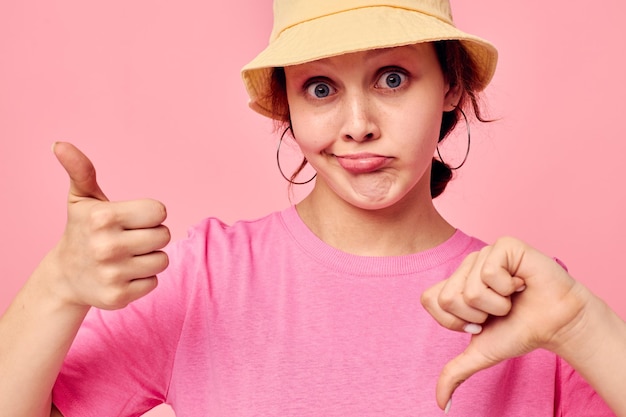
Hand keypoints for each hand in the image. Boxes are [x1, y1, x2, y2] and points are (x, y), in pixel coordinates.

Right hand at [47, 142, 169, 309]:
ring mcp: (112, 274)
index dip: (149, 215)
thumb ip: (81, 170)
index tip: (131, 219)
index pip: (160, 212)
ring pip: (162, 260)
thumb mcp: (82, 198)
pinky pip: (154, 282)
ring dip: (149, 258)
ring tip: (126, 256)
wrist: (65, 276)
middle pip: (164, 236)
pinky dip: (143, 279)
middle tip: (128, 239)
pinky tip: (123, 274)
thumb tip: (59, 144)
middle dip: (151, 236)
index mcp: (103, 217)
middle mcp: (107, 246)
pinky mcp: (118, 297)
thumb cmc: (82, 230)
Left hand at [421, 237, 587, 410]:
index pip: (430, 300)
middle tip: (499, 310)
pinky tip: (521, 284)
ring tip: (512, 297)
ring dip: (496, 303)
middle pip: (449, 297)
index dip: (454, 320)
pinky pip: (489, 272)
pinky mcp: (503, 245)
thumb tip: (440, 403)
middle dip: (478, 315)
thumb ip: (455, 372)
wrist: (555, 324)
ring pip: (470, 288)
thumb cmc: (519, 331)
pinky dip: (509, 287)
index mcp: (454, 285)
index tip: (480, 323)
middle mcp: (465, 267)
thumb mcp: (482, 353)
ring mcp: (483, 254)